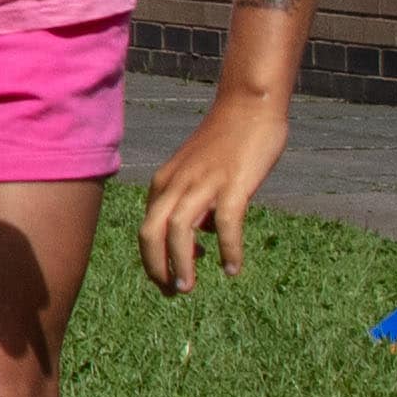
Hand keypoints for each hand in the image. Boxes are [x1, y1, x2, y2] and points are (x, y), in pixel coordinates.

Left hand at [135, 95, 285, 291]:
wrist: (248, 104)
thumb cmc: (227, 140)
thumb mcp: (199, 173)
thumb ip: (196, 201)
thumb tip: (205, 233)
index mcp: (165, 182)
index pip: (148, 228)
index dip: (154, 258)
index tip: (171, 276)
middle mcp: (177, 183)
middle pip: (151, 232)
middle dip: (156, 267)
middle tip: (172, 292)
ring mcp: (204, 183)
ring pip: (179, 231)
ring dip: (181, 264)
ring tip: (189, 289)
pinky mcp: (233, 183)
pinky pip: (226, 224)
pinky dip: (227, 250)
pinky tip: (233, 269)